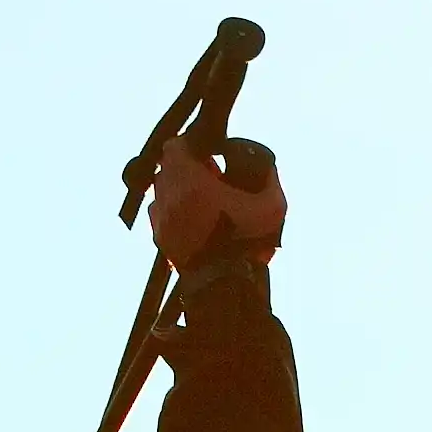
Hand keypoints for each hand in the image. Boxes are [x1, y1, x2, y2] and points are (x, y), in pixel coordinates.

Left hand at [148, 138, 284, 271]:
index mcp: (190, 181)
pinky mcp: (159, 238)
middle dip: (188, 168)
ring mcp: (160, 218)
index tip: (210, 154)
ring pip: (163, 190)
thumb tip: (268, 167)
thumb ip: (270, 179)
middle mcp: (168, 196)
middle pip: (168, 167)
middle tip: (211, 178)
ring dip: (180, 189)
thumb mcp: (272, 207)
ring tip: (203, 201)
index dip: (193, 145)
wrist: (224, 286)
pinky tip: (195, 220)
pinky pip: (161, 214)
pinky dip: (174, 211)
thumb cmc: (246, 243)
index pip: (177, 146)